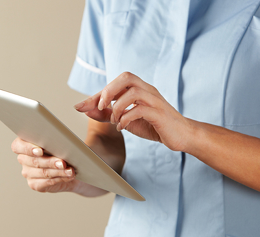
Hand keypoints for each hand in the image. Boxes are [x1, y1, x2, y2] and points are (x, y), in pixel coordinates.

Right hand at [11, 137, 78, 192]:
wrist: (69, 167)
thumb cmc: (60, 150)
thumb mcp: (56, 142)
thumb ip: (53, 141)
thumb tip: (60, 144)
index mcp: (23, 144)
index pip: (18, 146)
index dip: (28, 148)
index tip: (40, 151)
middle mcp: (23, 159)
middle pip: (34, 161)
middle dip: (50, 162)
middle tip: (62, 163)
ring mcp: (27, 172)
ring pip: (42, 172)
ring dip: (58, 171)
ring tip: (70, 171)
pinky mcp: (34, 184)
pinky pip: (47, 182)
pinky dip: (60, 178)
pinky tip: (68, 176)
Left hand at [74, 72, 192, 151]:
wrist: (180, 136)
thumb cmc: (153, 125)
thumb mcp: (125, 119)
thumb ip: (106, 114)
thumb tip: (85, 110)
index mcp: (138, 89)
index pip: (115, 84)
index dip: (95, 95)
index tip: (79, 106)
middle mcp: (147, 90)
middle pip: (127, 77)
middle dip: (108, 91)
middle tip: (101, 107)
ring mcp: (155, 100)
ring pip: (133, 92)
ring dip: (117, 107)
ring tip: (114, 120)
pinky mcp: (160, 113)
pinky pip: (141, 109)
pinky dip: (127, 118)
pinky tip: (122, 127)